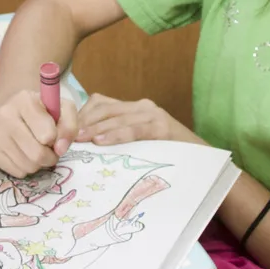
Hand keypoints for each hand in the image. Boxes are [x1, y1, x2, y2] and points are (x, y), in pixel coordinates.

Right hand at [0, 88, 78, 177]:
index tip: (54, 135)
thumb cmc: (43, 110)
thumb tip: (60, 149)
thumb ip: (70, 125)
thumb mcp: (63, 109)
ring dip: (38, 164)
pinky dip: (25, 168)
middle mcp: (5, 115)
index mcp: (25, 100)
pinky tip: (24, 153)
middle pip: (37, 154)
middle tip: (50, 149)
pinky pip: (16, 172)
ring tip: (37, 150)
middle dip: (50, 157)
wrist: (15, 109)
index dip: (56, 139)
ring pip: (27, 166)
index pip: (47, 135)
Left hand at [74, 93, 201, 148]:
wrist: (204, 164)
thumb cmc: (167, 157)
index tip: (66, 131)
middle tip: (66, 138)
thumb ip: (118, 139)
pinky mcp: (162, 127)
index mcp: (134, 109)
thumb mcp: (138, 144)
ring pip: (115, 117)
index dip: (81, 116)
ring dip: (93, 128)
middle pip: (103, 108)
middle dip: (82, 122)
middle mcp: (143, 107)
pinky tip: (100, 142)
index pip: (100, 104)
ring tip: (78, 140)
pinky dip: (115, 134)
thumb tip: (85, 147)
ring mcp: (153, 115)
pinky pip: (134, 129)